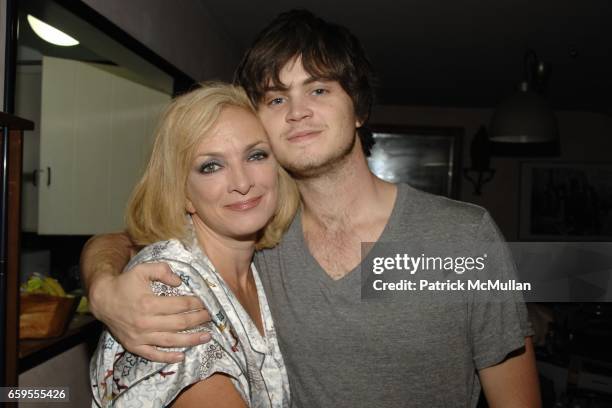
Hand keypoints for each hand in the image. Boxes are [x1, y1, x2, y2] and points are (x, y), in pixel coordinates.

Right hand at [89, 262, 210, 362]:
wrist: (102, 299)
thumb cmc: (125, 284)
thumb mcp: (142, 270)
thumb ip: (162, 271)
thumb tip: (179, 281)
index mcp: (149, 303)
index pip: (180, 305)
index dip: (195, 303)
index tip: (206, 302)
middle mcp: (145, 322)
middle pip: (179, 323)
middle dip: (198, 319)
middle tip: (211, 317)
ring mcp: (140, 336)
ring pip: (170, 341)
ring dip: (191, 339)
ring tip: (206, 337)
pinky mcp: (134, 345)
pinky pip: (153, 355)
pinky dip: (167, 358)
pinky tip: (182, 357)